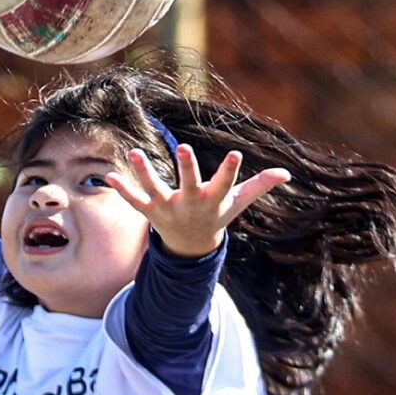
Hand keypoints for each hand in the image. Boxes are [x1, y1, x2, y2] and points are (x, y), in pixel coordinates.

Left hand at [106, 144, 290, 257]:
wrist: (190, 247)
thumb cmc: (216, 215)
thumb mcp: (237, 203)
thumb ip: (259, 186)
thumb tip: (286, 173)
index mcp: (212, 200)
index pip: (224, 183)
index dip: (230, 170)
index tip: (235, 153)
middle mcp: (189, 205)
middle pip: (188, 184)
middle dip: (187, 168)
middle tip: (184, 147)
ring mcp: (168, 209)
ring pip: (154, 190)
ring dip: (144, 173)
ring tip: (133, 153)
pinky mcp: (150, 212)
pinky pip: (133, 201)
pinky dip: (122, 190)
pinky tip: (108, 176)